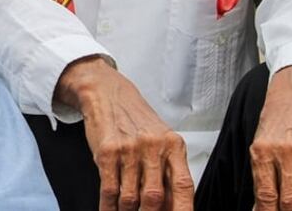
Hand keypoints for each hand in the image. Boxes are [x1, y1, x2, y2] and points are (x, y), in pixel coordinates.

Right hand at [56, 57, 193, 210]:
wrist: (106, 92)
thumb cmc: (135, 119)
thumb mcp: (159, 140)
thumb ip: (167, 170)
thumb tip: (170, 205)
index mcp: (173, 145)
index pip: (184, 187)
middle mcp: (153, 147)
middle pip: (154, 197)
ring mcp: (129, 149)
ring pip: (130, 197)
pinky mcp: (106, 151)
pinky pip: (109, 189)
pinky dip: (108, 206)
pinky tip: (109, 210)